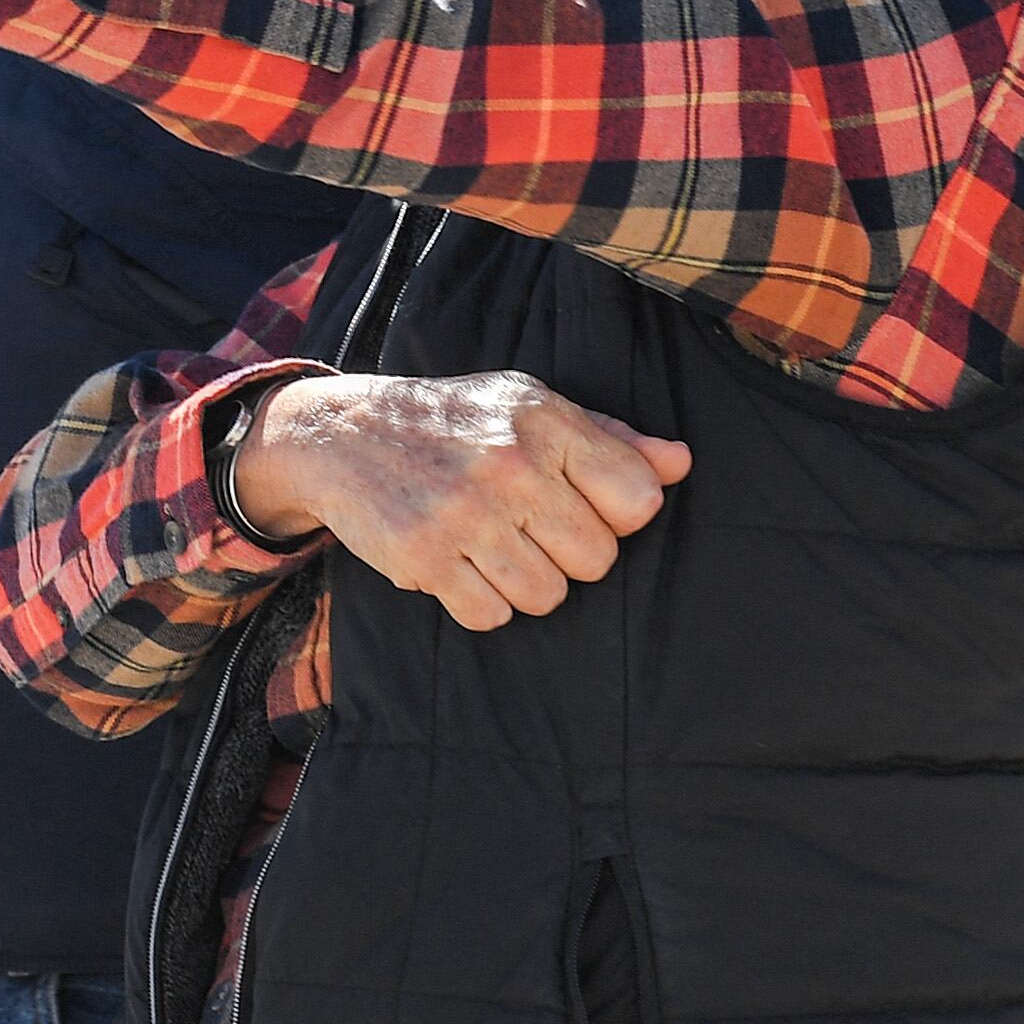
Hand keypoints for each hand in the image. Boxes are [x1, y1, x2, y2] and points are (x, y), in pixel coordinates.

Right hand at [231, 371, 691, 632]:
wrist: (342, 433)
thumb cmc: (453, 422)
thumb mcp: (528, 407)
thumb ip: (608, 439)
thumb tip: (681, 464)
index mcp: (544, 422)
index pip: (637, 500)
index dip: (617, 516)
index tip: (582, 506)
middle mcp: (509, 465)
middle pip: (596, 560)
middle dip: (568, 555)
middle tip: (528, 529)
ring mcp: (465, 513)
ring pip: (547, 596)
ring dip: (525, 583)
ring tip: (492, 546)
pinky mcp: (424, 557)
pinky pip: (491, 616)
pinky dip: (481, 602)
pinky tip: (460, 564)